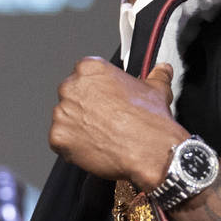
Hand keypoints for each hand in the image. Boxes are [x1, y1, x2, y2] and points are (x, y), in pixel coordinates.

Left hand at [48, 58, 187, 188]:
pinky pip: (60, 142)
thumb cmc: (150, 120)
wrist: (150, 151)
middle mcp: (71, 87)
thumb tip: (162, 70)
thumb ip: (156, 75)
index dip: (96, 92)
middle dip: (84, 109)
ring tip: (102, 137)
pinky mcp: (58, 137)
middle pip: (71, 97)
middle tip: (104, 122)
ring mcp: (62, 112)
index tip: (106, 102)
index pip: (84, 77)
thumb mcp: (157, 90)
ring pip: (65, 120)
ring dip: (78, 128)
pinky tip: (94, 148)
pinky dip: (73, 147)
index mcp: (90, 69)